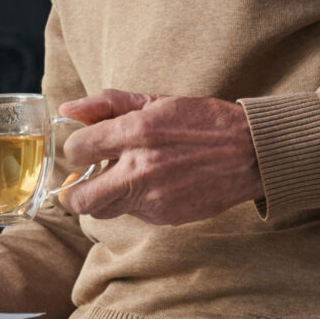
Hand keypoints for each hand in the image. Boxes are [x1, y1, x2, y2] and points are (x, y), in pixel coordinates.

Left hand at [56, 90, 260, 224]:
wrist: (252, 152)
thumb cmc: (203, 121)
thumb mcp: (156, 101)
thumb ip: (107, 104)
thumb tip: (68, 109)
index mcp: (135, 133)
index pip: (77, 149)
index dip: (77, 147)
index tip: (86, 147)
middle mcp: (140, 170)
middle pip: (80, 200)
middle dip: (74, 192)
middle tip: (82, 181)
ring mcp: (153, 198)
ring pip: (105, 211)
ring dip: (105, 197)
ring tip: (123, 180)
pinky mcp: (166, 217)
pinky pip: (135, 214)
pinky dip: (136, 202)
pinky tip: (156, 185)